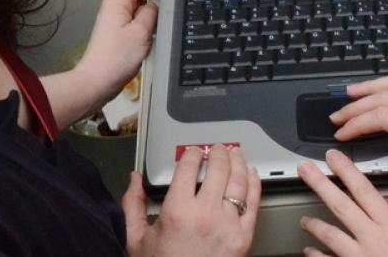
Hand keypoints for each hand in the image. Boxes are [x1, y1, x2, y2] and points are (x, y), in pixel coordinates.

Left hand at [77, 0, 165, 93]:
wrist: (97, 81)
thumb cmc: (116, 58)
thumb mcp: (141, 32)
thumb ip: (152, 13)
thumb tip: (155, 6)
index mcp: (118, 1)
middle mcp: (116, 5)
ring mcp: (117, 17)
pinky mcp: (120, 30)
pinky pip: (137, 12)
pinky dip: (150, 8)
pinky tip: (161, 12)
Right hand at [122, 145, 259, 256]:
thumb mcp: (137, 239)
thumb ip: (133, 205)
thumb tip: (134, 181)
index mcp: (177, 211)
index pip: (189, 167)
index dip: (192, 153)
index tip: (192, 152)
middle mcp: (205, 214)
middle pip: (218, 168)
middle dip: (218, 153)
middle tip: (217, 149)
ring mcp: (228, 225)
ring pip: (239, 181)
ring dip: (238, 162)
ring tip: (235, 154)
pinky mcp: (244, 237)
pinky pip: (254, 202)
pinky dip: (254, 184)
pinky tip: (252, 175)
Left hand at [298, 149, 387, 256]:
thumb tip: (378, 212)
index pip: (364, 190)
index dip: (347, 170)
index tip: (334, 157)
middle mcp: (374, 238)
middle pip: (342, 206)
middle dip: (321, 185)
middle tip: (306, 170)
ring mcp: (362, 256)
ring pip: (331, 235)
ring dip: (314, 225)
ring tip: (304, 220)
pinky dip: (317, 256)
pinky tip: (309, 251)